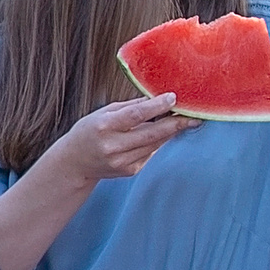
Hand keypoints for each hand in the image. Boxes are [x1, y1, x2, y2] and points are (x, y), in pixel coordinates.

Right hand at [43, 93, 197, 185]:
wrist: (75, 162)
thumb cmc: (90, 131)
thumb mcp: (104, 112)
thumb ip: (131, 107)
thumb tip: (158, 98)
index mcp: (104, 126)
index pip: (135, 116)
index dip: (156, 107)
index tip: (173, 98)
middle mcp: (113, 146)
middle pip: (151, 134)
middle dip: (175, 124)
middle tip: (195, 115)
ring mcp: (121, 161)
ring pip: (154, 144)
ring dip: (170, 132)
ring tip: (184, 120)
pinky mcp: (129, 171)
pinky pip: (150, 153)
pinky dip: (157, 142)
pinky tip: (159, 135)